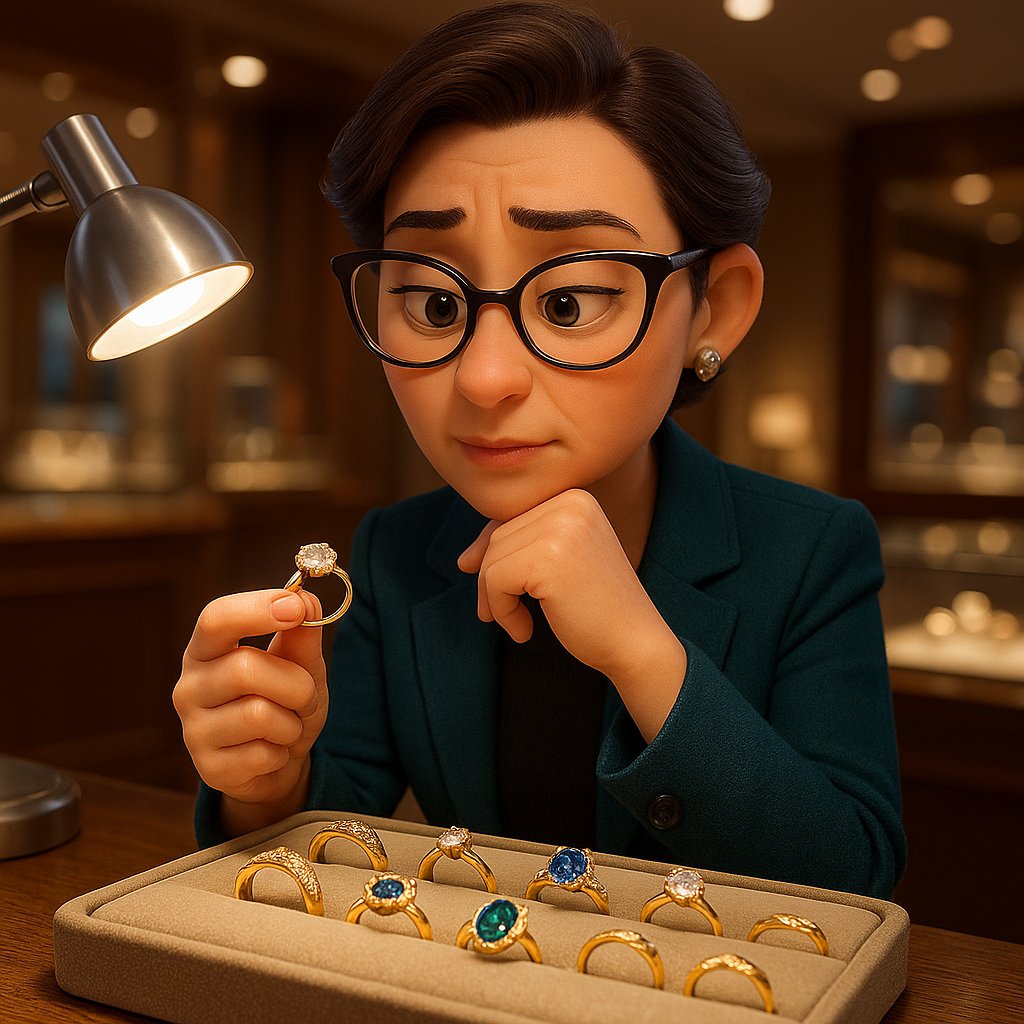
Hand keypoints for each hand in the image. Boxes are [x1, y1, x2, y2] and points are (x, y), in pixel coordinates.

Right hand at [172, 588, 327, 827]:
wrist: (277, 763)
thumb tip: (306, 599)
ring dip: (292, 722)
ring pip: (258, 714)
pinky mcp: (208, 768)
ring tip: (287, 726)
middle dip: (296, 684)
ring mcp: (193, 729)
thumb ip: (302, 635)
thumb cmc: (284, 701)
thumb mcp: (301, 665)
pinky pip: (262, 754)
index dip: (255, 608)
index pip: (216, 618)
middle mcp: (190, 685)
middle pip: (245, 668)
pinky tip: (271, 752)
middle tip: (307, 698)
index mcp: (208, 649)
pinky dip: (282, 752)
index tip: (296, 607)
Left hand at [457, 489, 684, 715]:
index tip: (484, 589)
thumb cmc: (596, 609)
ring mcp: (562, 528)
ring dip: (495, 599)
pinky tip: (524, 631)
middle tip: (501, 615)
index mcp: (576, 497)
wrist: (636, 643)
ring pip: (492, 560)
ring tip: (519, 624)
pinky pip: (495, 581)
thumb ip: (518, 550)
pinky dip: (502, 612)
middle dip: (489, 580)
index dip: (490, 554)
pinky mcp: (549, 558)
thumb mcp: (557, 565)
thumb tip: (464, 560)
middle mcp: (571, 503)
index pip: (511, 517)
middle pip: (498, 537)